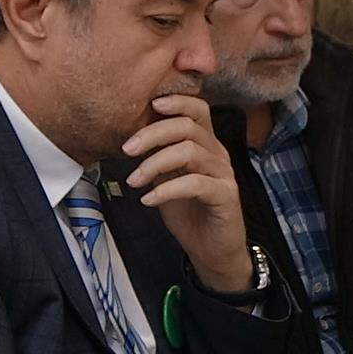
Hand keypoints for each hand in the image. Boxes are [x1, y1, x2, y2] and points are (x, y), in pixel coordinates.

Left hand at [122, 94, 251, 292]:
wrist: (212, 251)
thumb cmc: (189, 213)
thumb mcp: (167, 179)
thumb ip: (158, 157)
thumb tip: (131, 139)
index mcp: (206, 145)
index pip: (198, 110)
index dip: (177, 102)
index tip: (150, 106)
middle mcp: (218, 154)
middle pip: (188, 127)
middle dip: (152, 134)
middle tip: (127, 150)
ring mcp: (224, 175)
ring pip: (189, 152)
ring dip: (154, 164)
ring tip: (134, 180)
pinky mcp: (225, 196)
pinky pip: (195, 183)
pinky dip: (166, 189)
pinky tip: (149, 199)